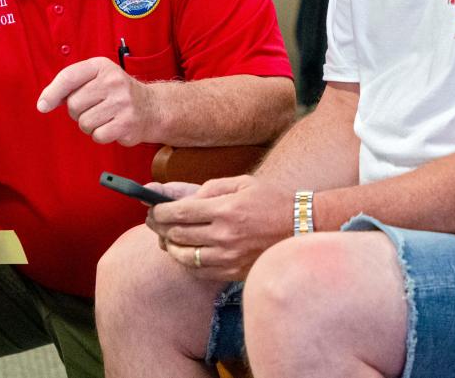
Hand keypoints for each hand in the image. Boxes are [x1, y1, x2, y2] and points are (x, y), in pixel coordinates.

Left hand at [37, 57, 161, 145]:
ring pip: (84, 122)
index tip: (43, 106)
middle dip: (78, 111)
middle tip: (93, 108)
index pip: (69, 77)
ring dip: (89, 125)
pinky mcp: (127, 123)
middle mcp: (113, 81)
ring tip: (104, 117)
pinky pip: (97, 135)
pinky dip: (101, 135)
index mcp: (102, 66)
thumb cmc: (118, 93)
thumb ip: (72, 84)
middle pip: (73, 104)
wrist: (153, 107)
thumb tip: (45, 102)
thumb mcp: (98, 77)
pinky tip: (112, 126)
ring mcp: (122, 102)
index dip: (52, 93)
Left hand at [147, 176, 292, 280]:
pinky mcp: (233, 272)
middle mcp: (224, 235)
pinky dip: (187, 262)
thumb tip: (187, 199)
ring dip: (170, 247)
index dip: (159, 211)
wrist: (302, 227)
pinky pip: (199, 271)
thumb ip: (212, 188)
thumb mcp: (243, 184)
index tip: (152, 208)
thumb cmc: (272, 201)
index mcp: (225, 209)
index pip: (180, 212)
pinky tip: (186, 253)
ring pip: (184, 256)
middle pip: (177, 234)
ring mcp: (228, 257)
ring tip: (166, 239)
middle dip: (159, 227)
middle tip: (153, 221)